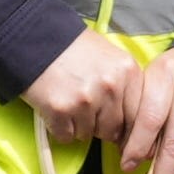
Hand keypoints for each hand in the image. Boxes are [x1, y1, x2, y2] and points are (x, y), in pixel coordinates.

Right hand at [22, 27, 141, 142]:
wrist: (35, 37)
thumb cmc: (75, 49)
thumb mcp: (112, 58)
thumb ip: (126, 86)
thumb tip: (136, 125)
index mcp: (128, 72)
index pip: (139, 116)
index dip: (129, 127)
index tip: (121, 132)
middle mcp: (110, 87)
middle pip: (114, 130)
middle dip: (101, 126)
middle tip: (87, 110)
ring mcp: (85, 100)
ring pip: (89, 135)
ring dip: (79, 127)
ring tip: (70, 104)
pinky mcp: (60, 110)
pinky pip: (66, 136)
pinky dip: (60, 128)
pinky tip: (56, 109)